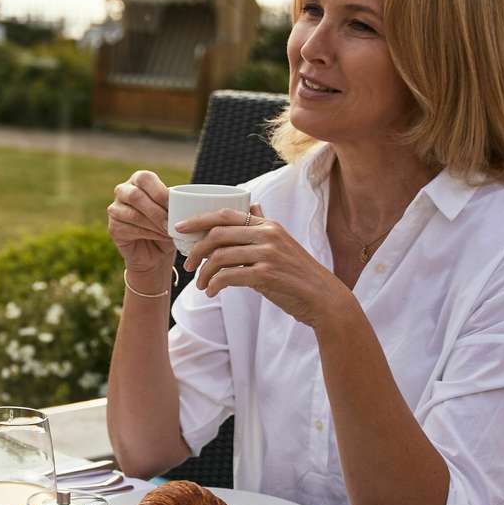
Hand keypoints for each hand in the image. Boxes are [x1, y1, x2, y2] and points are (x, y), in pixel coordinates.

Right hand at [108, 171, 177, 282]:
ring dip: (154, 225)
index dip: (159, 192)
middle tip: (170, 223)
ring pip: (133, 214)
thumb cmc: (167, 225)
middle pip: (135, 196)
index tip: (173, 206)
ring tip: (168, 232)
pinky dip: (148, 234)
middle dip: (156, 211)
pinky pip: (129, 229)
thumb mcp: (174, 210)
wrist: (156, 251)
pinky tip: (160, 237)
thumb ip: (175, 202)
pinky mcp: (113, 227)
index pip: (144, 178)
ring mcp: (115, 209)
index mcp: (139, 180)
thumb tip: (184, 199)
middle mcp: (123, 191)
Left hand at [177, 204, 349, 328]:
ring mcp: (268, 254)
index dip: (198, 220)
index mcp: (268, 225)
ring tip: (201, 285)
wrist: (324, 299)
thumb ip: (264, 227)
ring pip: (219, 257)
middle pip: (217, 234)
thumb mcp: (283, 244)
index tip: (179, 229)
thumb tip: (252, 205)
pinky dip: (214, 285)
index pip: (225, 214)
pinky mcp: (266, 275)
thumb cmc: (298, 274)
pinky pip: (228, 277)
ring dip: (204, 274)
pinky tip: (212, 292)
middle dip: (196, 250)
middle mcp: (268, 234)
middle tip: (188, 265)